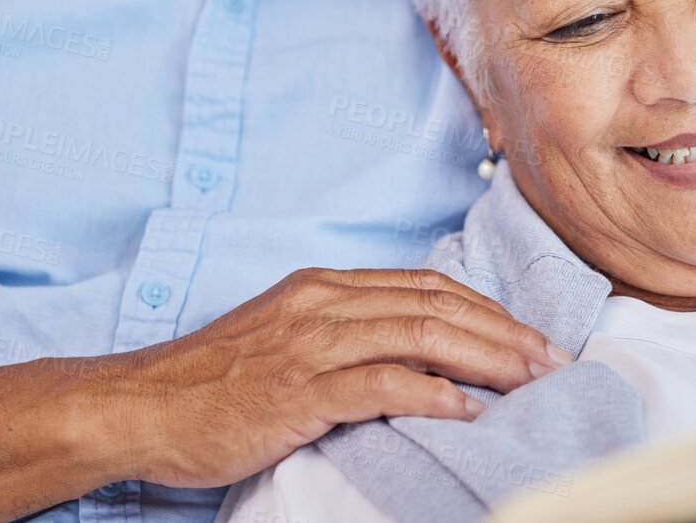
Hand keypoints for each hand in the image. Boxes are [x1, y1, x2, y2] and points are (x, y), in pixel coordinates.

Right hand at [100, 267, 573, 487]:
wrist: (142, 406)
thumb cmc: (213, 383)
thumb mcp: (284, 337)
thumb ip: (343, 332)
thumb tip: (410, 350)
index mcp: (324, 286)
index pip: (426, 286)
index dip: (487, 309)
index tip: (529, 336)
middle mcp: (324, 302)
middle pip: (436, 306)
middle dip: (504, 332)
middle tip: (552, 360)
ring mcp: (311, 343)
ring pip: (420, 335)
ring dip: (487, 357)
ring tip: (531, 380)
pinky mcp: (299, 389)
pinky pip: (381, 383)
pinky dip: (433, 393)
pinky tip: (469, 410)